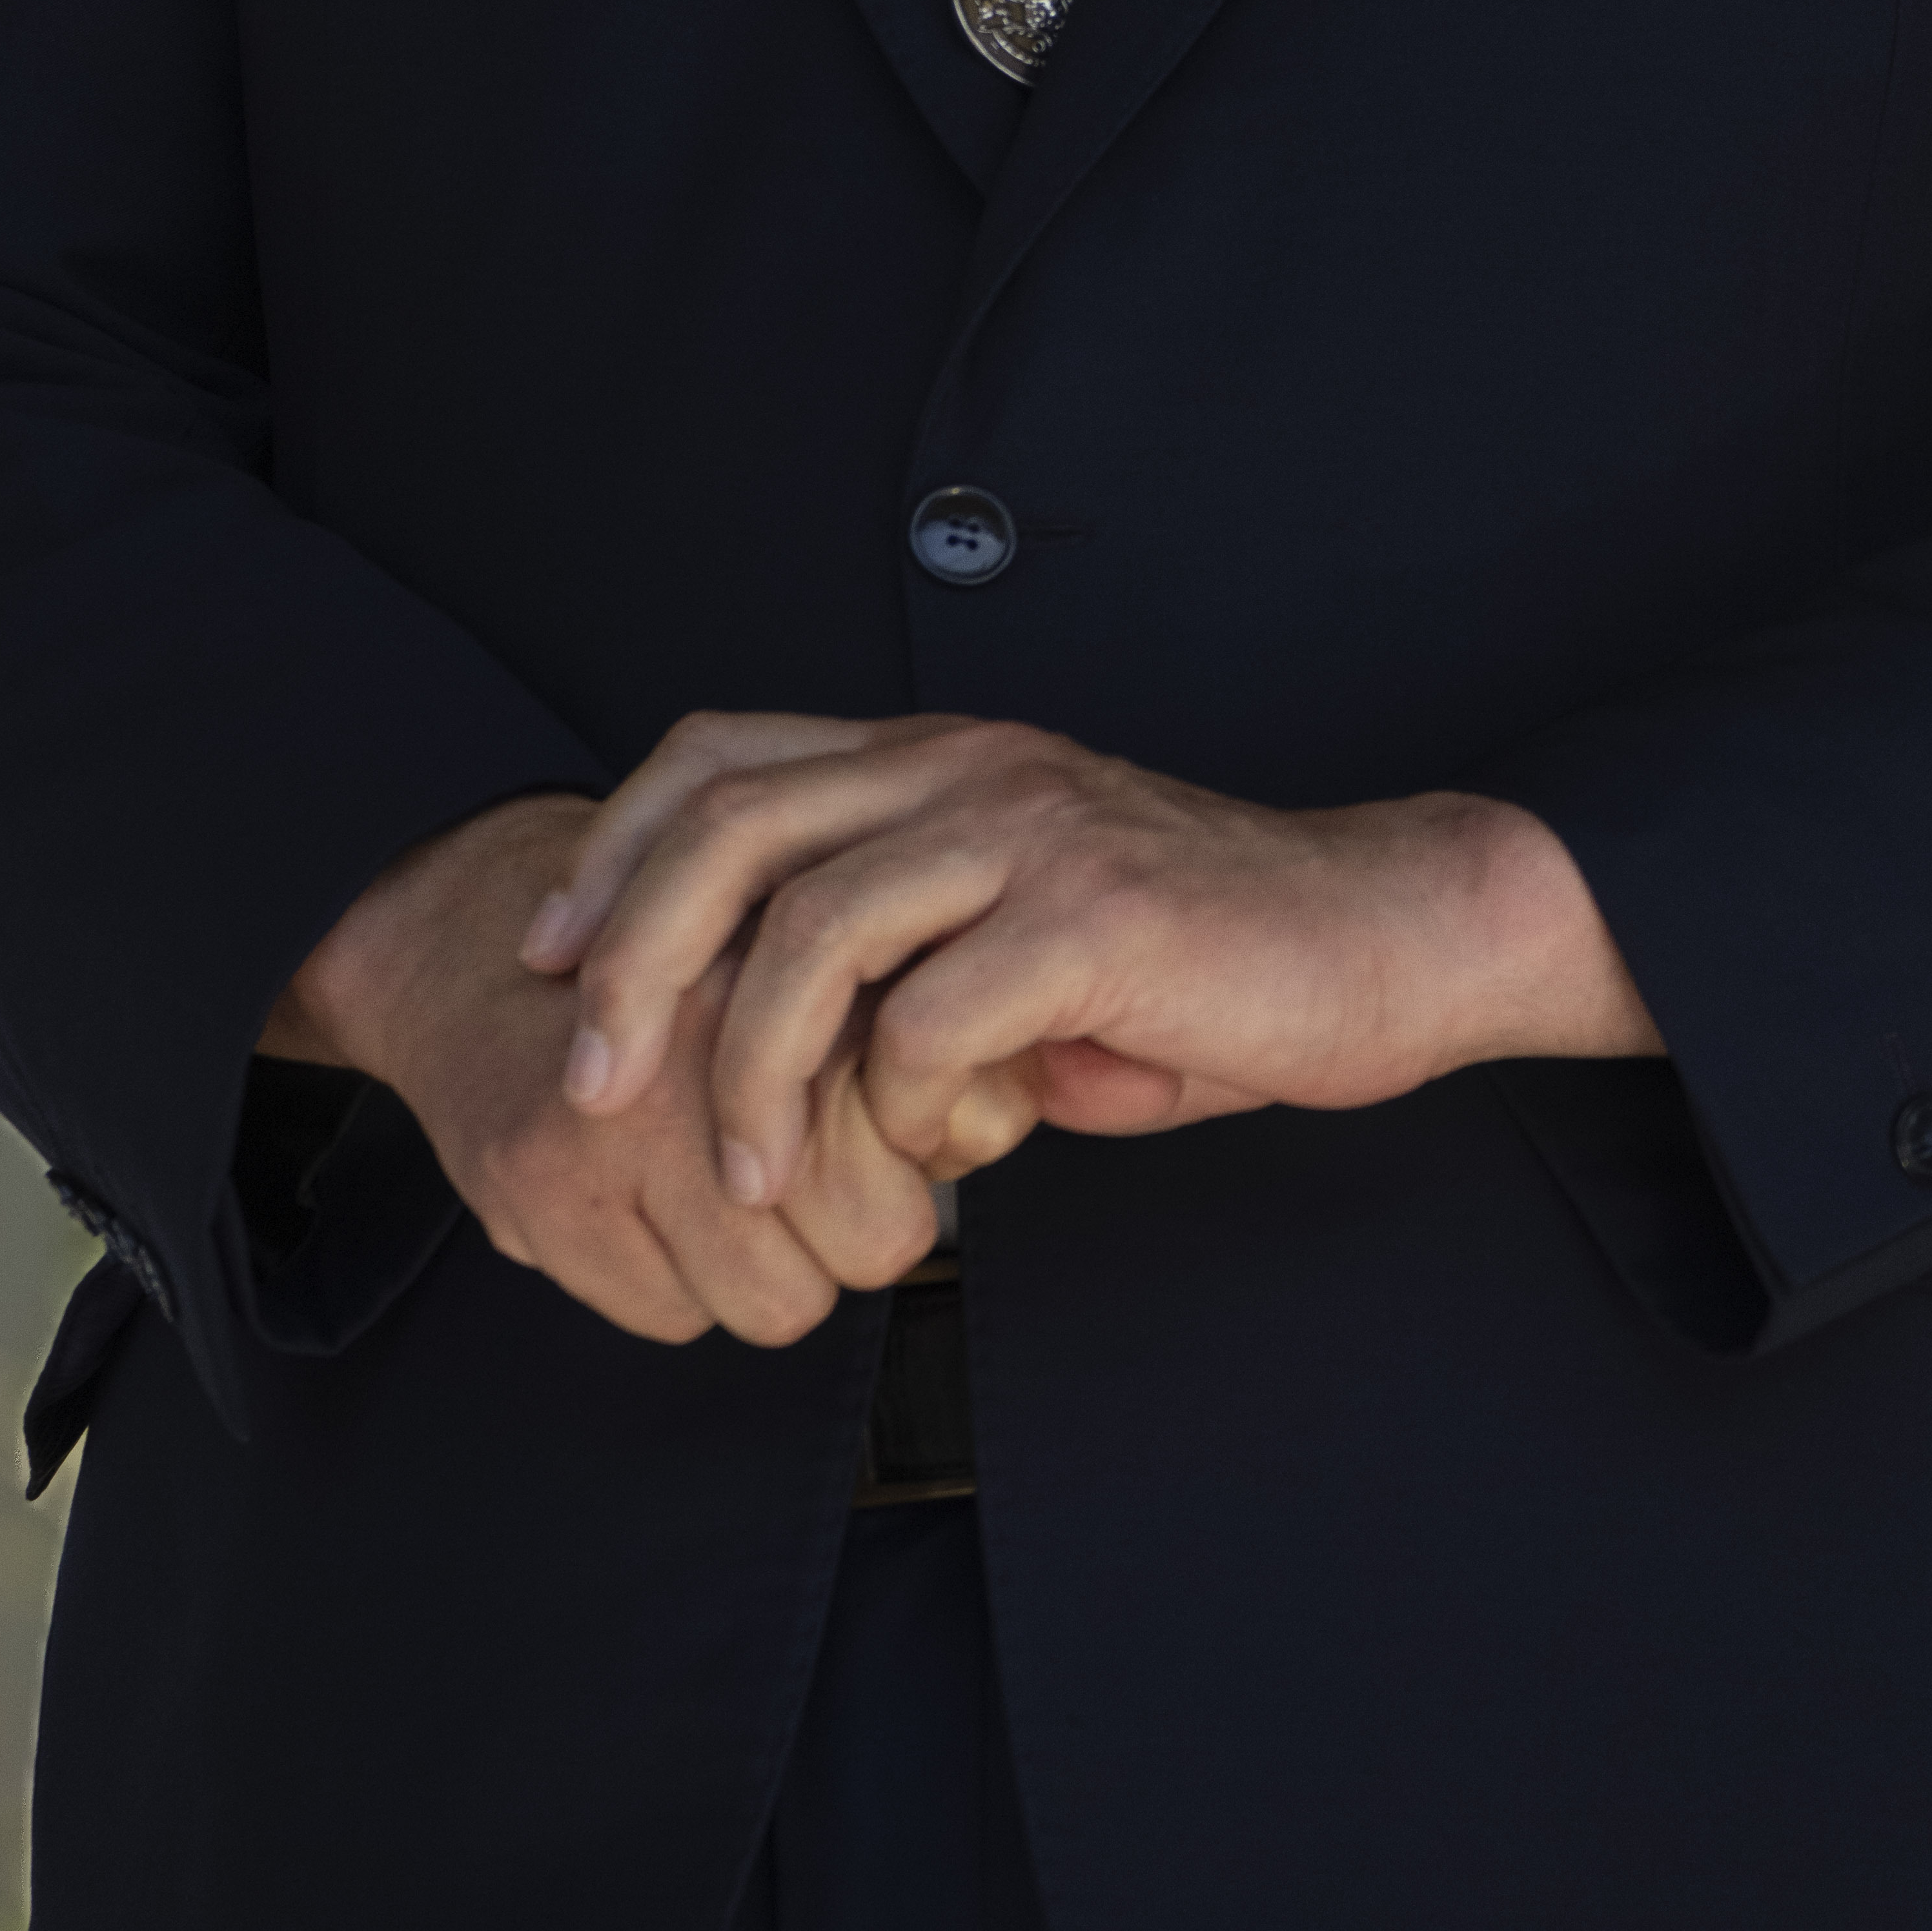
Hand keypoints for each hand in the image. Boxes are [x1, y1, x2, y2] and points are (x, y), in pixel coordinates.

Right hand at [267, 784, 946, 1349]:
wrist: (477, 942)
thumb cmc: (678, 968)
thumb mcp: (823, 958)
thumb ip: (925, 1025)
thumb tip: (999, 1115)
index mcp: (802, 951)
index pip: (936, 1131)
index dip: (918, 1155)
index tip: (875, 1126)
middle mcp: (712, 1027)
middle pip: (871, 1242)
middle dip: (854, 1228)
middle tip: (805, 1175)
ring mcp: (617, 1112)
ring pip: (774, 1302)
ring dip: (767, 1268)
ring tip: (724, 1186)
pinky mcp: (539, 1184)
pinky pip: (670, 1319)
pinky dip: (672, 1281)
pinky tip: (648, 1202)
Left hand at [517, 713, 1659, 1210]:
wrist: (1381, 941)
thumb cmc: (1204, 963)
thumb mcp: (1024, 939)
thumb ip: (909, 964)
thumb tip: (792, 1062)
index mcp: (941, 759)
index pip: (718, 755)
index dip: (613, 850)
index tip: (550, 959)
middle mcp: (968, 767)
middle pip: (727, 827)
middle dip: (625, 964)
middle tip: (591, 1086)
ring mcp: (1028, 831)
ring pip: (809, 930)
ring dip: (753, 1073)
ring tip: (756, 1175)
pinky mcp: (1090, 917)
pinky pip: (930, 1021)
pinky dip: (909, 1110)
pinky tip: (950, 1154)